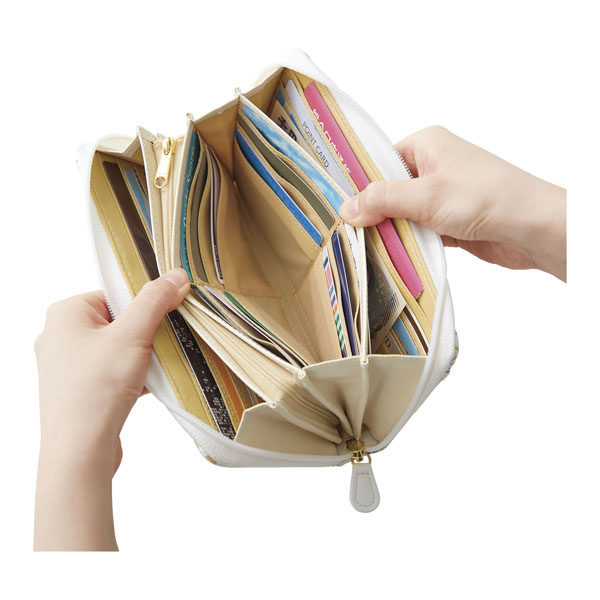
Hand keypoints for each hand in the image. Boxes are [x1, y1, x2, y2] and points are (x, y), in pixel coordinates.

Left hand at [34, 268, 189, 550]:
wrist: (80, 451)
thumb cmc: (96, 390)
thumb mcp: (133, 335)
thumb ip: (155, 301)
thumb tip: (176, 276)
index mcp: (66, 313)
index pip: (116, 293)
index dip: (146, 305)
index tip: (167, 317)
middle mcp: (61, 335)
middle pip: (120, 321)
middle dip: (147, 335)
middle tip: (162, 346)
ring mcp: (67, 365)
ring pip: (118, 348)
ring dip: (143, 358)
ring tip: (152, 371)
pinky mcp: (77, 389)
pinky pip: (112, 372)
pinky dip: (133, 376)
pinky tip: (146, 388)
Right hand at [339, 126, 565, 280]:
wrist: (532, 228)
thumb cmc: (485, 197)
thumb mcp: (425, 195)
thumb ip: (382, 200)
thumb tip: (346, 208)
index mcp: (426, 145)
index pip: (380, 162)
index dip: (361, 186)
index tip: (340, 208)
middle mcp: (433, 167)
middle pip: (389, 191)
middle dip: (374, 213)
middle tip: (349, 234)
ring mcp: (442, 196)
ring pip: (402, 214)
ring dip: (392, 231)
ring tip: (366, 248)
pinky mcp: (450, 221)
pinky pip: (418, 231)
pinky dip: (408, 243)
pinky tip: (392, 256)